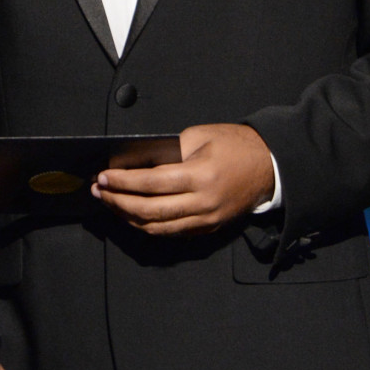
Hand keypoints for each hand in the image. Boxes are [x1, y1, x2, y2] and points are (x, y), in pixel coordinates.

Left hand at [92, 123, 273, 234]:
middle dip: (119, 202)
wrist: (269, 165)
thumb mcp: (200, 136)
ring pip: (158, 228)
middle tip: (100, 192)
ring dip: (129, 218)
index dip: (124, 182)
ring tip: (110, 204)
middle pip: (150, 211)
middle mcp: (203, 203)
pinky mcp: (209, 228)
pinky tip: (133, 215)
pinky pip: (172, 232)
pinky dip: (148, 225)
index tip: (104, 177)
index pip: (151, 183)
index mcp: (200, 176)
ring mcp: (207, 220)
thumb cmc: (235, 145)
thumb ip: (168, 150)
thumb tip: (134, 164)